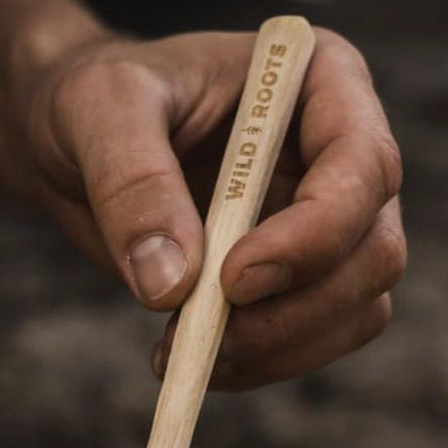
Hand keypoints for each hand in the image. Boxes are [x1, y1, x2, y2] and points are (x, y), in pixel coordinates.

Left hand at [16, 27, 405, 388]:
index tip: (232, 282)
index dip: (311, 237)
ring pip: (353, 311)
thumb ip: (134, 184)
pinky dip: (255, 364)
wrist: (75, 151)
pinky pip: (309, 342)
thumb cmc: (94, 106)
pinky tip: (183, 357)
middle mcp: (339, 157)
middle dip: (291, 313)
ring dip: (272, 350)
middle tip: (198, 337)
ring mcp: (324, 226)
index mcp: (319, 83)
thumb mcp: (99, 113)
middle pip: (372, 254)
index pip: (362, 169)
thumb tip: (172, 286)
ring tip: (177, 354)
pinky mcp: (293, 283)